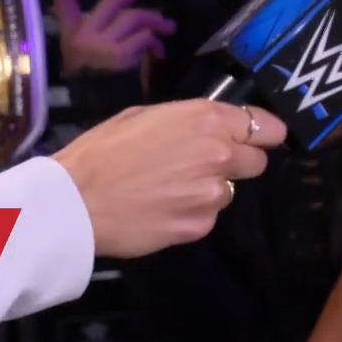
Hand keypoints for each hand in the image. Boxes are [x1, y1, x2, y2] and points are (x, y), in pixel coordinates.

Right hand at [45, 0, 175, 75]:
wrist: (100, 114)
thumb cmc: (99, 86)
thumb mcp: (96, 57)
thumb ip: (114, 35)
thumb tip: (149, 22)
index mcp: (72, 34)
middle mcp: (83, 35)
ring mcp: (100, 44)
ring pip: (135, 18)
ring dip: (156, 22)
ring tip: (168, 28)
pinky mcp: (118, 55)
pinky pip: (143, 38)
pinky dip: (155, 43)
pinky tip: (158, 53)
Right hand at [52, 98, 287, 257]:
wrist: (77, 200)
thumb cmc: (103, 149)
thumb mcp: (145, 115)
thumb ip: (188, 120)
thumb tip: (209, 127)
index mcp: (206, 119)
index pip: (264, 125)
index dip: (263, 133)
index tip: (259, 138)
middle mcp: (219, 154)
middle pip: (257, 162)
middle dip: (238, 162)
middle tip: (203, 165)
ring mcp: (212, 194)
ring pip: (229, 192)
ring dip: (209, 189)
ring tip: (170, 189)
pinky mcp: (200, 226)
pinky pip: (207, 217)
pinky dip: (191, 214)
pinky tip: (162, 209)